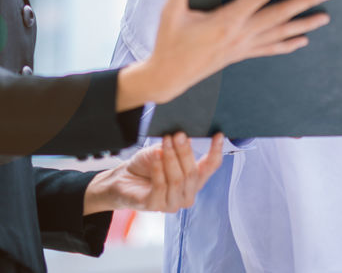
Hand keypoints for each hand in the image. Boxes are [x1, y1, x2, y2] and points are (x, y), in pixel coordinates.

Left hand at [83, 133, 223, 214]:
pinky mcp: (155, 206)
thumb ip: (178, 146)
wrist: (123, 178)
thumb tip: (187, 134)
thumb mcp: (165, 150)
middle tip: (178, 135)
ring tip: (165, 142)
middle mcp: (187, 194)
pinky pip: (161, 187)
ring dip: (170, 158)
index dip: (216, 151)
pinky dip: (158, 168)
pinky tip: (155, 155)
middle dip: (185, 152)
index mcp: (194, 180)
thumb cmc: (147, 164)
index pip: (211, 167)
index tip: (218, 135)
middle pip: (192, 173)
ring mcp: (172, 203)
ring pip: (178, 180)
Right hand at [119, 0, 331, 106]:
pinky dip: (289, 45)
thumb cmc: (170, 41)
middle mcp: (240, 35)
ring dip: (304, 24)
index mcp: (225, 21)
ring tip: (324, 16)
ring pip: (280, 34)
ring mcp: (243, 47)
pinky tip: (303, 41)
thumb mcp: (171, 9)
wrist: (169, 76)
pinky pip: (271, 49)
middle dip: (305, 2)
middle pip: (279, 16)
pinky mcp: (241, 56)